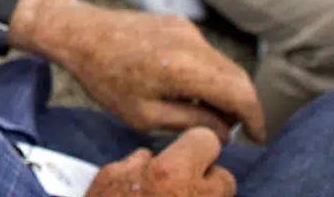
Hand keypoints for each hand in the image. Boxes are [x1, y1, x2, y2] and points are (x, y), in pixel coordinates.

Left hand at [57, 6, 265, 143]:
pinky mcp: (178, 23)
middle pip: (237, 78)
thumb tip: (225, 132)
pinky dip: (206, 74)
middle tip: (226, 130)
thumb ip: (190, 124)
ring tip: (198, 112)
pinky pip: (205, 53)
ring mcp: (186, 29)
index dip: (255, 119)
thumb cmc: (104, 77)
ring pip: (222, 65)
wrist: (79, 32)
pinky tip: (183, 90)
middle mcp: (191, 42)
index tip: (257, 137)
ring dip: (221, 90)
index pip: (240, 94)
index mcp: (184, 66)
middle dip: (239, 107)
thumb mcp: (143, 116)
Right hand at [85, 129, 235, 195]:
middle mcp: (197, 196)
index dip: (195, 146)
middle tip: (182, 188)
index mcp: (171, 172)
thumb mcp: (108, 180)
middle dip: (207, 181)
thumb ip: (134, 163)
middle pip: (225, 178)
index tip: (186, 153)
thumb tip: (147, 159)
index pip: (206, 141)